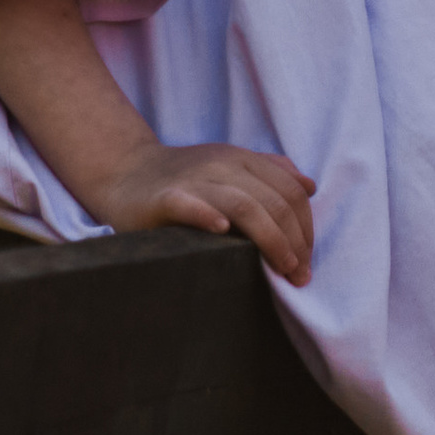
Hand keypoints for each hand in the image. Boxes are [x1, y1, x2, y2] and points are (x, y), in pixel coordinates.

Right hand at [97, 139, 317, 282]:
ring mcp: (194, 180)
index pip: (291, 192)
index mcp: (242, 160)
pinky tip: (223, 232)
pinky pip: (190, 205)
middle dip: (295, 242)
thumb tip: (309, 185)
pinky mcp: (164, 198)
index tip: (306, 261)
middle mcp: (222, 165)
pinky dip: (208, 216)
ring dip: (271, 239)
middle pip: (274, 202)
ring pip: (244, 205)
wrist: (124, 172)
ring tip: (282, 267)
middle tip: (300, 275)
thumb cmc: (184, 178)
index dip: (306, 228)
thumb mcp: (230, 167)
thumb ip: (270, 172)